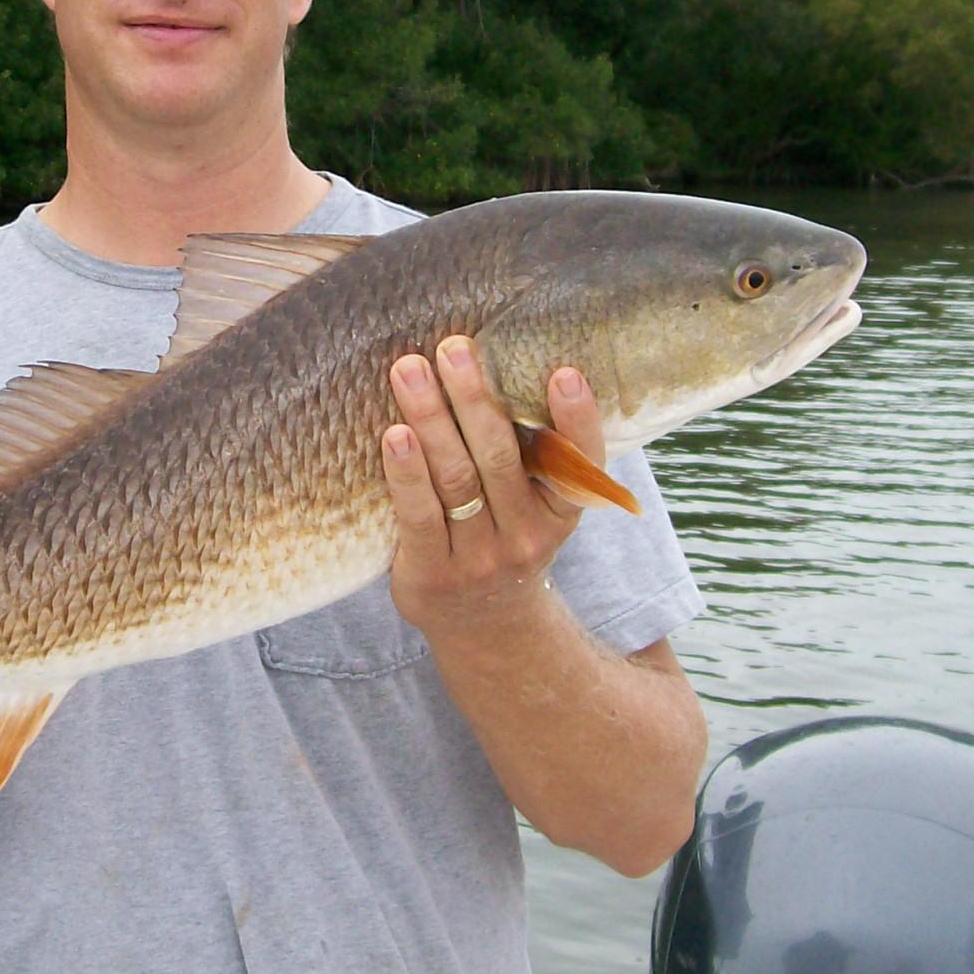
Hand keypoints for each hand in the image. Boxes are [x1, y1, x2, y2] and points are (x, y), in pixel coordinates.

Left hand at [382, 341, 594, 637]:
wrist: (484, 626)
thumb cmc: (506, 538)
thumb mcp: (537, 507)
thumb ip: (533, 453)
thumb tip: (499, 364)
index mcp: (561, 512)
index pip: (579, 463)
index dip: (576, 419)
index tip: (564, 373)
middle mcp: (527, 536)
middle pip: (500, 457)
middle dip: (475, 397)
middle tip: (453, 346)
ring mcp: (480, 558)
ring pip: (457, 478)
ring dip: (431, 418)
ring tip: (410, 370)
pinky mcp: (433, 573)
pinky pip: (419, 515)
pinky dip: (407, 472)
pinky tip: (394, 434)